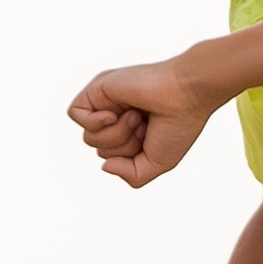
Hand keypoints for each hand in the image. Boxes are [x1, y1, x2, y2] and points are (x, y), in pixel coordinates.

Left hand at [68, 59, 215, 188]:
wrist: (187, 93)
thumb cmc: (178, 125)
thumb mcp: (158, 164)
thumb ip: (132, 175)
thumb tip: (105, 166)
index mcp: (131, 131)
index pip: (113, 157)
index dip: (131, 156)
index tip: (151, 137)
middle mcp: (118, 115)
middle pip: (99, 150)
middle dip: (124, 147)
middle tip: (144, 126)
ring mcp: (107, 102)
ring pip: (88, 137)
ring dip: (115, 135)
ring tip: (135, 116)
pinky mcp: (98, 88)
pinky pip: (75, 113)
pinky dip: (94, 121)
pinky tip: (113, 114)